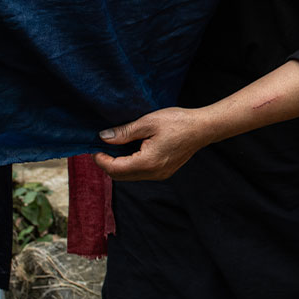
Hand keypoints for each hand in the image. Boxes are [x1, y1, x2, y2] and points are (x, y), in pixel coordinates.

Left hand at [93, 107, 210, 181]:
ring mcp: (160, 175)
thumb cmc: (178, 122)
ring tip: (117, 147)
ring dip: (120, 165)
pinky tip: (133, 150)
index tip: (95, 147)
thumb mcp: (148, 122)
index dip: (101, 159)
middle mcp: (153, 174)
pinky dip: (132, 164)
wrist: (203, 128)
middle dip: (108, 164)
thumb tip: (103, 137)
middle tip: (103, 147)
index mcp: (147, 162)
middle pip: (120, 176)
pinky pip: (141, 173)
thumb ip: (124, 132)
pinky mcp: (165, 172)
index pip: (114, 168)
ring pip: (130, 176)